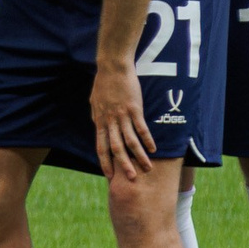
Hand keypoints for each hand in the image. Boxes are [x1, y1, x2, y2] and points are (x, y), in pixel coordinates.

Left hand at [89, 62, 156, 181]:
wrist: (112, 67)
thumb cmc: (104, 83)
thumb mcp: (95, 102)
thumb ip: (98, 116)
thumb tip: (98, 126)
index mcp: (99, 121)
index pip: (101, 147)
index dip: (104, 162)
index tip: (108, 175)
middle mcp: (110, 121)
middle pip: (116, 148)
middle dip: (123, 165)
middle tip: (130, 180)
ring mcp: (122, 116)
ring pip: (130, 141)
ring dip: (139, 156)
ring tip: (147, 168)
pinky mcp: (134, 109)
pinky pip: (141, 128)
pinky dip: (147, 140)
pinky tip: (153, 149)